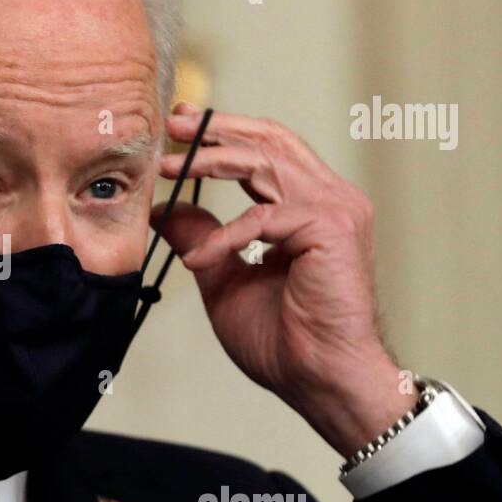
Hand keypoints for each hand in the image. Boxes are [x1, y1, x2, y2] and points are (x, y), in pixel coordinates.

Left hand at [152, 103, 415, 456]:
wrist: (319, 378)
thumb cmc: (284, 341)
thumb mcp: (225, 279)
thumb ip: (202, 237)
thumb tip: (165, 209)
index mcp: (310, 209)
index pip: (268, 152)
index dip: (225, 133)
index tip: (180, 127)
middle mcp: (330, 199)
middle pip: (269, 143)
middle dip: (215, 129)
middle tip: (170, 123)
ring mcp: (337, 209)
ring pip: (264, 164)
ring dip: (209, 160)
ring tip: (167, 167)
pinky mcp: (332, 227)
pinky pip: (262, 218)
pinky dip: (224, 238)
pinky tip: (198, 262)